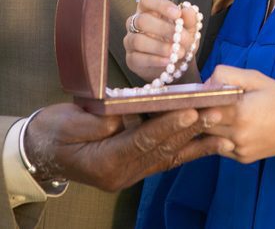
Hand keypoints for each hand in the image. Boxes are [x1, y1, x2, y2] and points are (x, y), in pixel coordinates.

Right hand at [24, 103, 233, 191]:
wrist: (41, 150)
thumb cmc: (53, 131)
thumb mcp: (70, 122)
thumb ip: (100, 121)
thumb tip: (127, 116)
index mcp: (105, 163)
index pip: (142, 141)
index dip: (168, 125)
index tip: (191, 110)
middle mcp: (123, 173)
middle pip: (163, 149)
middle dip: (192, 129)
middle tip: (218, 112)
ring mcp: (131, 173)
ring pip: (170, 156)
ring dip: (197, 140)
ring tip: (224, 125)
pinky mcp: (136, 166)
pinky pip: (167, 158)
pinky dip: (189, 149)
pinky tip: (209, 141)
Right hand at [124, 0, 199, 81]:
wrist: (178, 64)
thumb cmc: (180, 41)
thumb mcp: (190, 30)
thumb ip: (190, 19)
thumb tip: (188, 10)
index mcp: (149, 9)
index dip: (161, 4)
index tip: (177, 14)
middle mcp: (136, 23)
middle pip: (142, 20)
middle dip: (163, 29)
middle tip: (181, 37)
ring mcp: (131, 41)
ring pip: (138, 40)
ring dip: (160, 47)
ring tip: (177, 53)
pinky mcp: (131, 59)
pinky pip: (138, 58)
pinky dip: (155, 60)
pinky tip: (168, 61)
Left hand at [199, 65, 274, 163]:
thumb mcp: (255, 78)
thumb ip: (228, 75)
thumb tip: (205, 83)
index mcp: (240, 112)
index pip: (203, 106)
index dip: (197, 99)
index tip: (194, 93)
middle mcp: (237, 134)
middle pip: (202, 124)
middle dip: (198, 112)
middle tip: (199, 102)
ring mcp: (239, 149)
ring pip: (208, 137)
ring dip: (206, 126)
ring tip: (211, 113)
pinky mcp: (242, 158)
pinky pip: (220, 147)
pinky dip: (218, 137)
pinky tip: (226, 126)